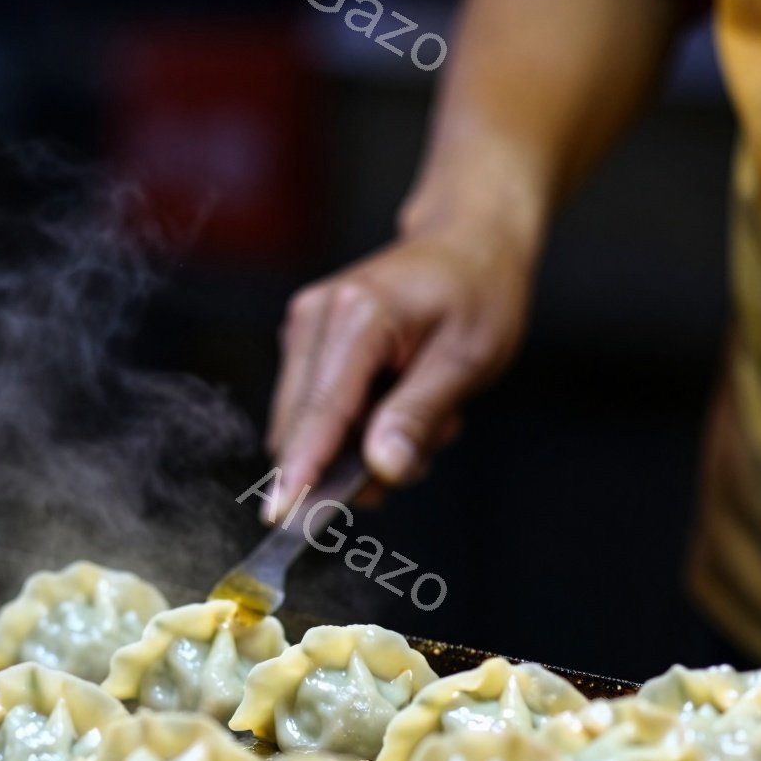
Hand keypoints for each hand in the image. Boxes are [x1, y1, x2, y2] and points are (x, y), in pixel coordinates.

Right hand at [267, 218, 537, 516]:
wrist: (470, 244)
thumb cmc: (478, 294)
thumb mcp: (468, 360)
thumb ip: (419, 415)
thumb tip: (381, 469)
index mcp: (358, 315)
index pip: (322, 410)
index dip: (303, 469)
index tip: (282, 515)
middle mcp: (317, 316)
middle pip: (304, 424)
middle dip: (352, 461)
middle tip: (422, 449)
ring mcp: (306, 326)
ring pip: (308, 423)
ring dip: (361, 442)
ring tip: (424, 411)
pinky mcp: (307, 340)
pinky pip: (318, 409)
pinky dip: (357, 424)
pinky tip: (401, 399)